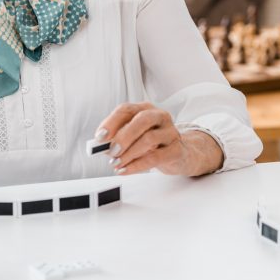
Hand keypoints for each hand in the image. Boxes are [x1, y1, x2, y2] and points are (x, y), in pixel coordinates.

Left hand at [94, 102, 223, 176]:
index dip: (111, 122)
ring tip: (116, 164)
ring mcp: (170, 132)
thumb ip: (117, 138)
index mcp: (145, 109)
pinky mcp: (176, 149)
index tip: (99, 137)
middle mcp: (160, 116)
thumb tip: (100, 146)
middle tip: (111, 151)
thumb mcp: (134, 137)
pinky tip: (125, 170)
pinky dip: (137, 165)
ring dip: (129, 153)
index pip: (126, 109)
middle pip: (142, 120)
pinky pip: (156, 157)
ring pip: (149, 139)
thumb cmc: (152, 144)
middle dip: (123, 136)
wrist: (180, 154)